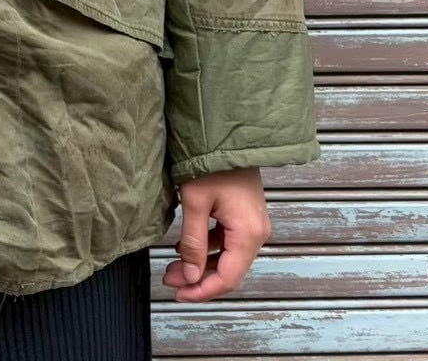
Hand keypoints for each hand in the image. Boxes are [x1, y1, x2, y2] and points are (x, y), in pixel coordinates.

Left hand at [161, 166, 270, 301]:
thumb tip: (189, 275)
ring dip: (201, 263)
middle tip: (170, 278)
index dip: (202, 290)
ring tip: (173, 264)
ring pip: (227, 257)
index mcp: (248, 233)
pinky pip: (228, 241)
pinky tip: (186, 244)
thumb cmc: (212, 163)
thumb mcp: (195, 202)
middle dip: (198, 278)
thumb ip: (193, 242)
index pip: (228, 278)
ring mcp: (253, 224)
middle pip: (229, 270)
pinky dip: (208, 247)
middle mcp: (257, 232)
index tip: (179, 293)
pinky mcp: (246, 215)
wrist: (227, 134)